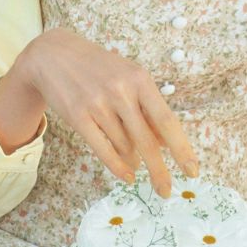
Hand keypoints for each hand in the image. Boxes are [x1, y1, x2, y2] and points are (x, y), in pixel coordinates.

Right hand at [19, 27, 199, 196]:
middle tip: (167, 191)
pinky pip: (103, 149)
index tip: (192, 170)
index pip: (167, 121)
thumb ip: (148, 109)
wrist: (54, 56)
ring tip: (135, 164)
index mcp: (140, 79)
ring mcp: (98, 104)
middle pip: (147, 141)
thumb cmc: (100, 70)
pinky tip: (128, 175)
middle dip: (159, 171)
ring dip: (134, 161)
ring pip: (125, 146)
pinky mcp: (78, 116)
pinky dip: (117, 166)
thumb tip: (167, 144)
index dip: (181, 149)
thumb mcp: (129, 79)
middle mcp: (121, 91)